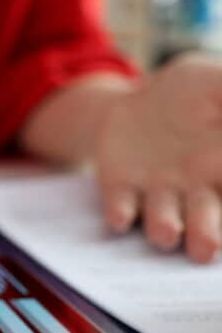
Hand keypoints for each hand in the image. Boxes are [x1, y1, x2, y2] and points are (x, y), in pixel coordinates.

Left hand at [97, 54, 221, 262]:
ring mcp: (157, 190)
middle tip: (207, 251)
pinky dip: (120, 213)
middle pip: (206, 218)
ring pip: (164, 218)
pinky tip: (120, 218)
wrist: (137, 99)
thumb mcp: (217, 81)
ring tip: (166, 233)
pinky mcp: (120, 186)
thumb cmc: (193, 93)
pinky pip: (120, 205)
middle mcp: (196, 188)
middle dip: (206, 235)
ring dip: (164, 227)